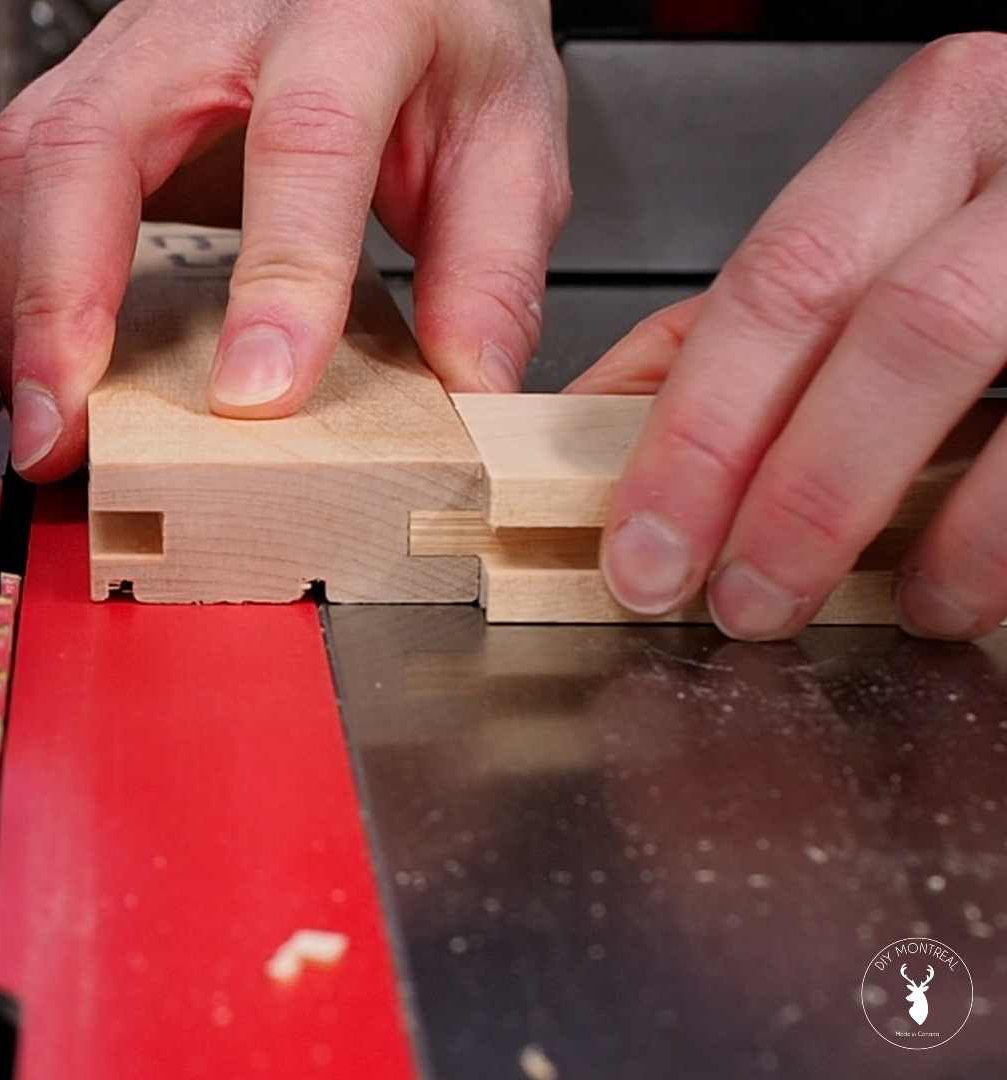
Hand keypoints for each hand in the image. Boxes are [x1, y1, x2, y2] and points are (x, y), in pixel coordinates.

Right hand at [0, 0, 569, 479]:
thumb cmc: (438, 31)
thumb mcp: (509, 134)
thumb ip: (489, 263)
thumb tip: (465, 389)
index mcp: (352, 17)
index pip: (302, 141)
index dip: (279, 278)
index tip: (255, 394)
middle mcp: (214, 19)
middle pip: (94, 142)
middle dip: (64, 299)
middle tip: (72, 426)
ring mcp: (130, 45)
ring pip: (25, 160)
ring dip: (17, 304)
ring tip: (49, 418)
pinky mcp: (83, 82)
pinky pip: (13, 176)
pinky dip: (8, 279)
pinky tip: (34, 357)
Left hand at [587, 33, 1006, 639]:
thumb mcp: (889, 222)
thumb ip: (766, 314)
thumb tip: (608, 426)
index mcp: (942, 125)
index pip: (783, 280)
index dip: (699, 431)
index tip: (644, 547)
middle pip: (900, 331)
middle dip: (799, 491)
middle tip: (740, 599)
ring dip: (931, 532)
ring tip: (884, 609)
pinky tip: (971, 593)